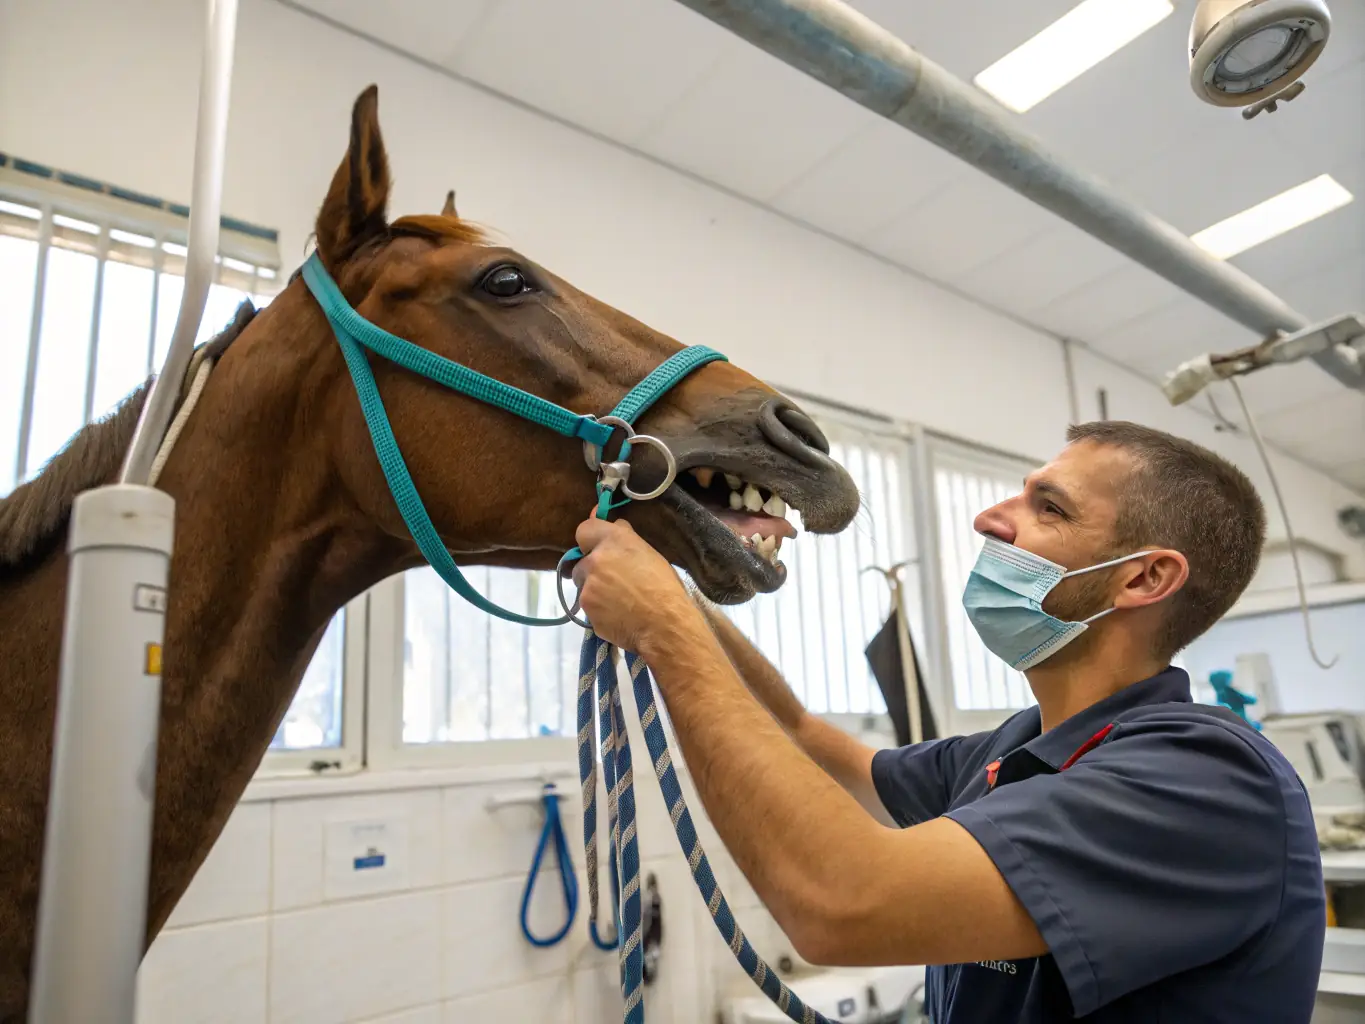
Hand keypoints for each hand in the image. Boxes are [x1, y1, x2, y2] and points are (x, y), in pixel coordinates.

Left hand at [572, 515, 698, 653]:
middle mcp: (595, 559)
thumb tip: (615, 526)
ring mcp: (588, 586)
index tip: (597, 546)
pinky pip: (588, 606)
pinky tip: (618, 615)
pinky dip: (599, 610)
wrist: (663, 624)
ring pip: (583, 585)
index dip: (590, 539)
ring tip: (617, 601)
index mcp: (614, 540)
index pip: (585, 529)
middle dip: (592, 570)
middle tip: (614, 580)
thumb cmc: (665, 587)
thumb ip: (626, 539)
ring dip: (594, 590)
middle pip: (581, 562)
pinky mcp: (586, 609)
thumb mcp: (651, 554)